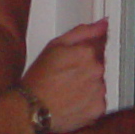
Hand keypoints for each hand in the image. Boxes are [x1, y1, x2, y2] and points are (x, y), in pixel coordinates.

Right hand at [21, 19, 106, 133]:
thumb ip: (83, 32)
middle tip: (65, 76)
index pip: (98, 45)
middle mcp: (97, 70)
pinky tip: (72, 101)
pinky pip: (98, 101)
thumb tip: (102, 24)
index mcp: (87, 52)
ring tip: (67, 90)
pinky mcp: (98, 108)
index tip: (74, 60)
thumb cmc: (39, 79)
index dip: (84, 52)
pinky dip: (88, 101)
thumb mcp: (55, 45)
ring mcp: (99, 90)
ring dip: (87, 85)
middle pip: (98, 65)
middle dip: (85, 69)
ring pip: (98, 83)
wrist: (32, 109)